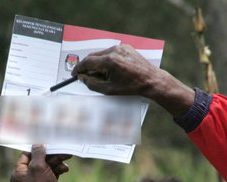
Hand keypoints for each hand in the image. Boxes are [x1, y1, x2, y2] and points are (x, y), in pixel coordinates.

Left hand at [10, 145, 72, 181]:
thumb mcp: (38, 166)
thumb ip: (37, 153)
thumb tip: (37, 144)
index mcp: (17, 175)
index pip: (25, 156)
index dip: (35, 150)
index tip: (45, 144)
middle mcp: (24, 179)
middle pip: (38, 161)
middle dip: (51, 156)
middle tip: (60, 150)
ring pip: (46, 167)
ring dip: (57, 162)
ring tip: (66, 158)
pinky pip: (50, 173)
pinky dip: (58, 170)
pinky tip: (65, 169)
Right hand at [72, 45, 194, 116]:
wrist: (151, 80)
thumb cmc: (132, 87)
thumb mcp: (109, 89)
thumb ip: (92, 83)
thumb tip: (82, 78)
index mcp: (109, 61)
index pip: (87, 62)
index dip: (79, 68)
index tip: (75, 74)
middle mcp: (114, 51)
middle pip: (93, 56)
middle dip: (88, 67)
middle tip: (85, 76)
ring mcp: (121, 48)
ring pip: (102, 54)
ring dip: (98, 63)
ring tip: (102, 76)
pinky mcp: (126, 47)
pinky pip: (111, 52)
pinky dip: (107, 60)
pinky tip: (111, 70)